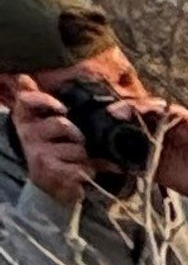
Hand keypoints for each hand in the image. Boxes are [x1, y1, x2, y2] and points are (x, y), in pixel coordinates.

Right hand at [8, 80, 88, 203]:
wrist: (52, 187)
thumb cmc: (54, 150)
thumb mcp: (47, 124)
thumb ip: (38, 101)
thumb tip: (22, 77)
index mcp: (25, 118)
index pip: (27, 100)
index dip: (45, 100)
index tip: (62, 109)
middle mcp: (27, 134)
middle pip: (61, 124)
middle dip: (78, 135)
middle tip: (78, 143)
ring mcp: (37, 154)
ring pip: (76, 148)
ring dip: (85, 156)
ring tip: (77, 161)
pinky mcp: (49, 172)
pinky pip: (79, 167)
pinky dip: (88, 171)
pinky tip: (81, 173)